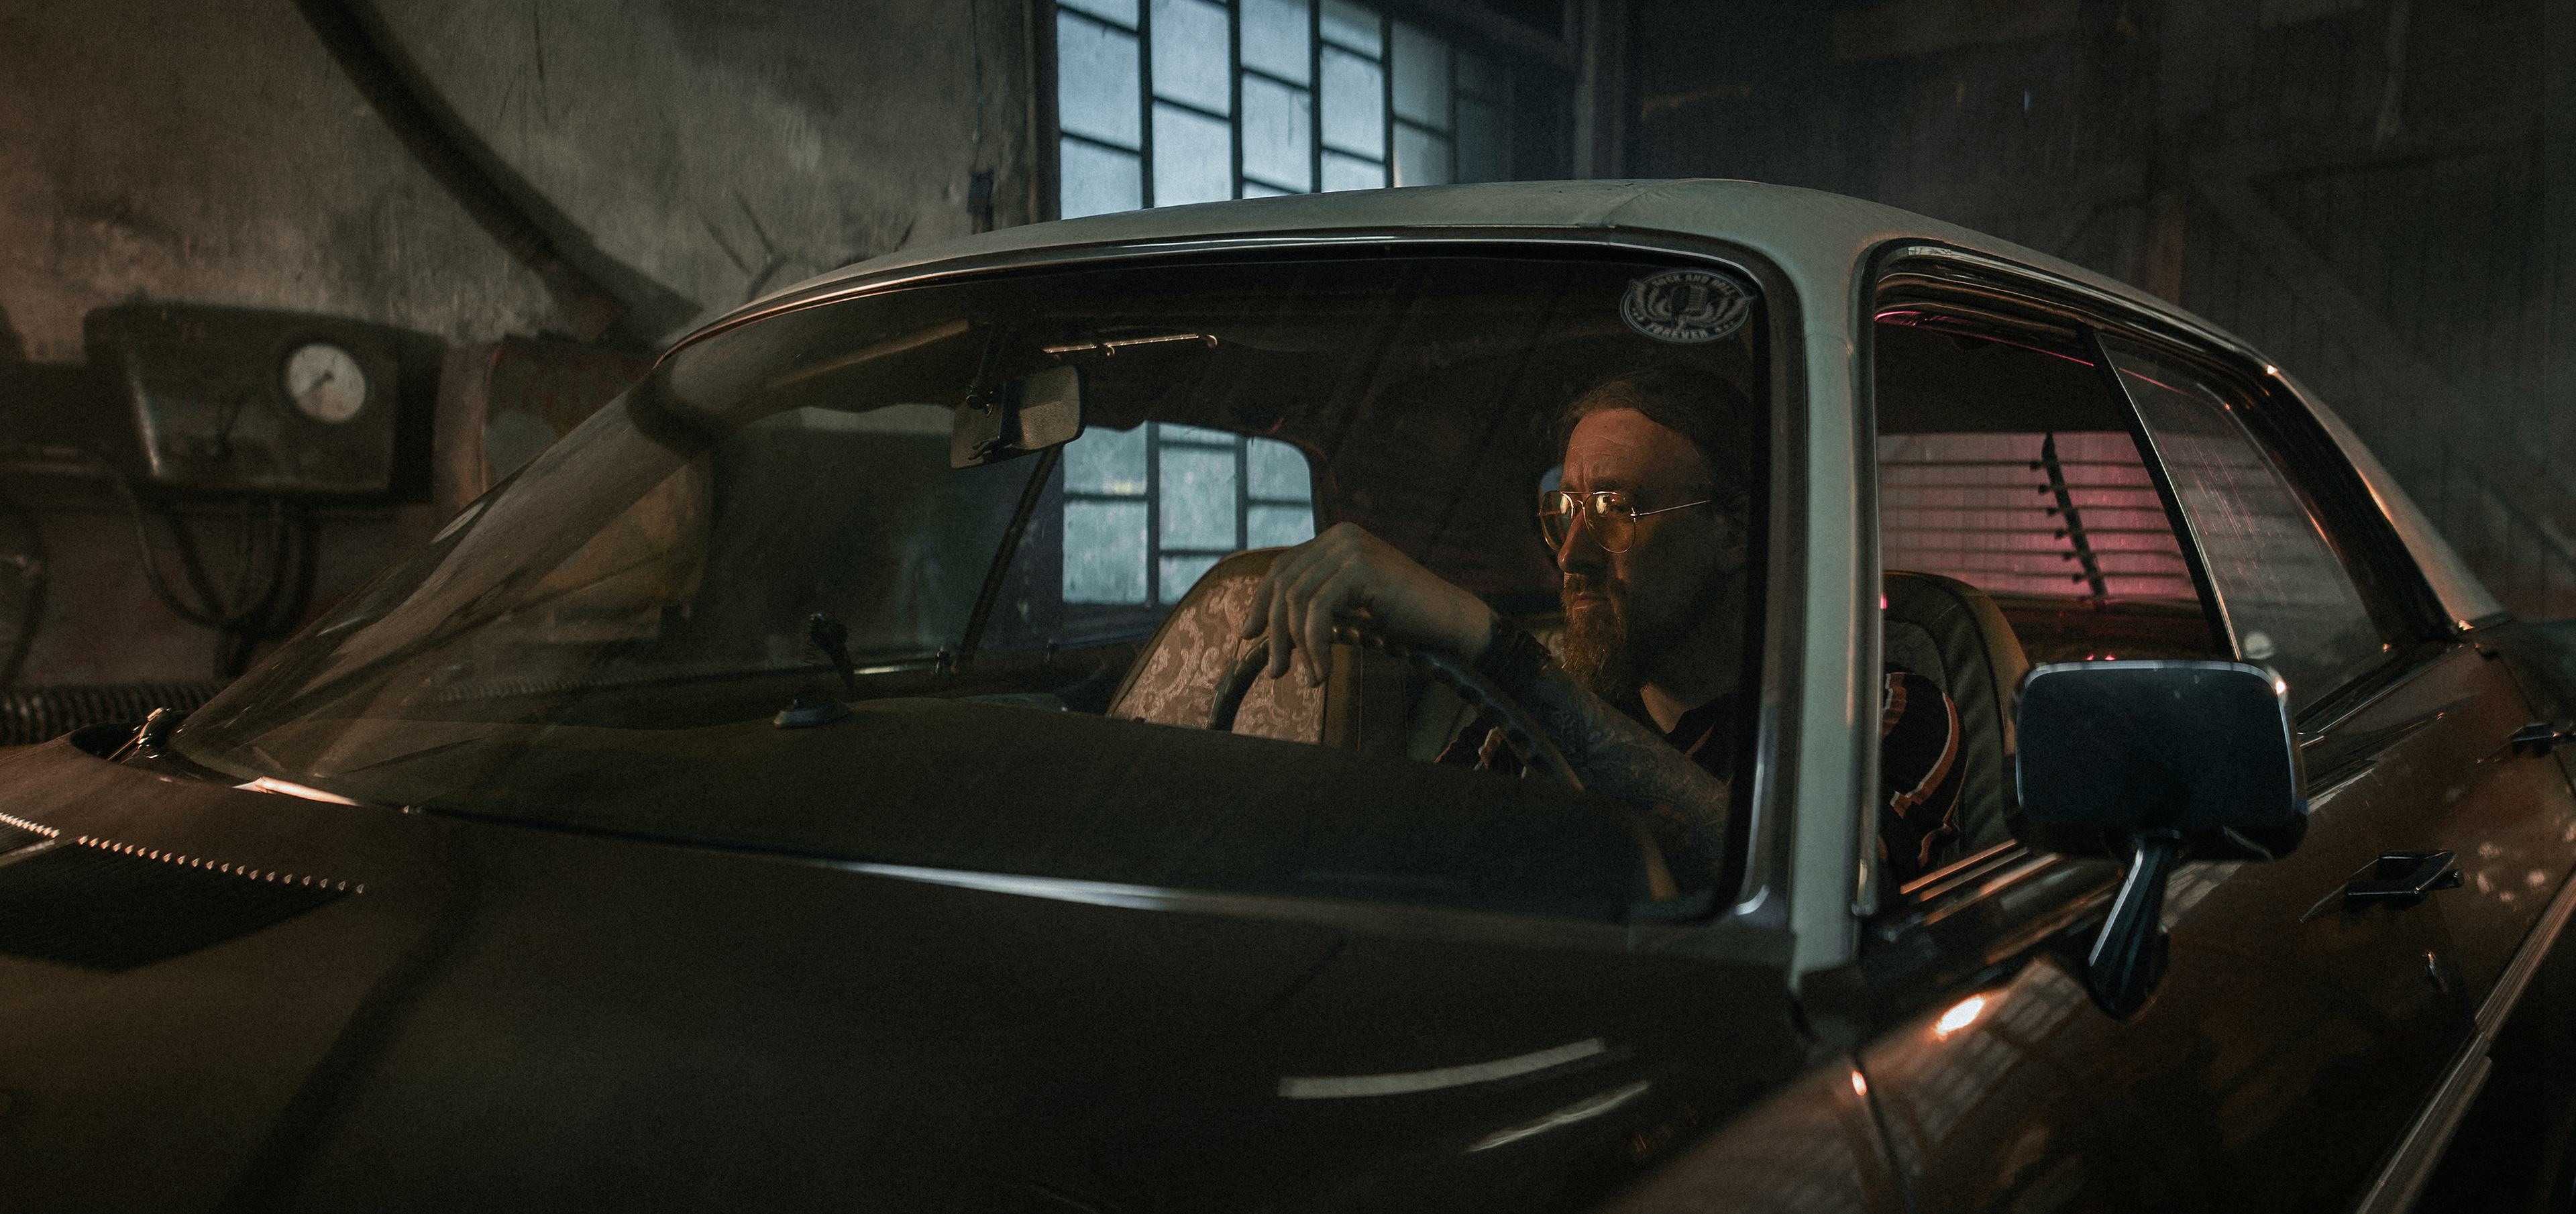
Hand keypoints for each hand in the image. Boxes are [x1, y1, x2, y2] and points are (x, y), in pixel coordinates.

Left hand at [1238, 522, 1496, 685]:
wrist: (1450, 621)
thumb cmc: (1404, 619)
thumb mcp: (1351, 603)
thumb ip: (1318, 601)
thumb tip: (1268, 624)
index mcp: (1336, 538)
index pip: (1282, 567)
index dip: (1260, 603)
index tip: (1248, 636)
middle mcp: (1341, 535)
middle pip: (1284, 583)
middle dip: (1275, 633)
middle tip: (1276, 672)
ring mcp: (1352, 548)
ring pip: (1297, 599)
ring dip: (1297, 646)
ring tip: (1310, 678)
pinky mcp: (1362, 568)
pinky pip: (1318, 611)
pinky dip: (1315, 646)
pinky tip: (1324, 671)